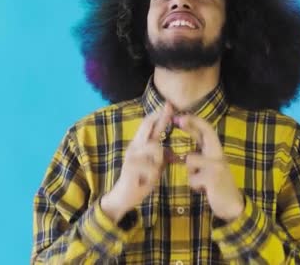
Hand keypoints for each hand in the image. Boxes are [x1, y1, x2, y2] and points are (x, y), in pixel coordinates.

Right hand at [101, 103, 173, 222]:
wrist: (124, 196)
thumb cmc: (140, 180)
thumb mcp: (154, 168)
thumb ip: (162, 158)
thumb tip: (175, 154)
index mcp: (140, 145)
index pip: (150, 126)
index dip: (159, 115)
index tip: (169, 104)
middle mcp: (135, 146)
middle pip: (148, 126)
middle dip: (160, 116)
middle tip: (169, 107)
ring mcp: (132, 156)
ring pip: (156, 148)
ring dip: (159, 160)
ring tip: (152, 172)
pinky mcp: (131, 167)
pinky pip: (152, 167)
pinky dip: (153, 175)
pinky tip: (145, 181)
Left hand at [173, 114, 243, 220]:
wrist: (233, 206)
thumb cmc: (216, 186)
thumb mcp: (207, 169)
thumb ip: (197, 158)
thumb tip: (177, 153)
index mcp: (217, 152)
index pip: (208, 131)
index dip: (195, 121)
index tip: (180, 116)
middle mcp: (219, 155)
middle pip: (207, 133)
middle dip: (192, 123)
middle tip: (179, 118)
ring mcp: (218, 165)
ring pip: (190, 159)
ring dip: (190, 173)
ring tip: (201, 182)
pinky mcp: (214, 177)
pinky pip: (192, 177)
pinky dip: (194, 185)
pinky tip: (204, 190)